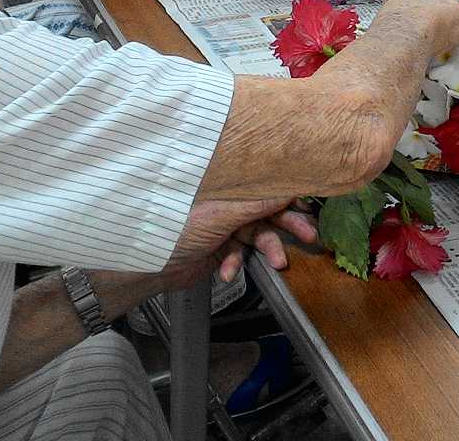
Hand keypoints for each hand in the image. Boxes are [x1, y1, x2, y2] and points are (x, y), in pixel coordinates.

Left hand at [100, 197, 315, 301]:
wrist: (148, 268)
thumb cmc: (175, 231)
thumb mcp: (220, 217)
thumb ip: (255, 205)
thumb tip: (287, 189)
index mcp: (226, 188)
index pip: (263, 186)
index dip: (287, 193)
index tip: (309, 203)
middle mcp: (227, 204)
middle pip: (265, 211)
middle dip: (287, 225)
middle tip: (310, 235)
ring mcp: (224, 227)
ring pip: (257, 236)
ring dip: (267, 250)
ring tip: (278, 263)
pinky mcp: (221, 249)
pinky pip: (239, 254)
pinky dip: (237, 264)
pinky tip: (229, 272)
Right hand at [378, 0, 458, 60]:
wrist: (405, 32)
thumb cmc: (389, 30)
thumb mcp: (384, 20)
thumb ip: (391, 23)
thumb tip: (386, 39)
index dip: (422, 12)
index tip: (420, 24)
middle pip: (441, 2)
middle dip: (441, 16)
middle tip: (436, 34)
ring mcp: (450, 4)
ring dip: (457, 26)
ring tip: (453, 42)